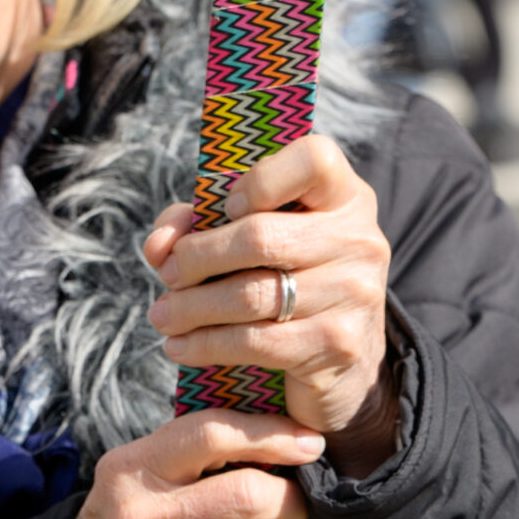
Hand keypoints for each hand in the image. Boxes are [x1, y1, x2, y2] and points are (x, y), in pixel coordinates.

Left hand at [146, 135, 397, 472]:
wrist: (348, 358)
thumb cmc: (290, 275)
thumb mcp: (257, 233)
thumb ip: (201, 222)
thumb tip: (159, 245)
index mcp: (344, 195)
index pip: (313, 160)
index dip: (261, 179)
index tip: (226, 207)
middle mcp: (359, 239)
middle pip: (261, 236)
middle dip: (199, 257)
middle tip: (168, 274)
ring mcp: (354, 294)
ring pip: (252, 295)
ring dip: (192, 308)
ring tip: (162, 315)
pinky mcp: (339, 346)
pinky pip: (256, 342)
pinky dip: (206, 344)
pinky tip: (180, 346)